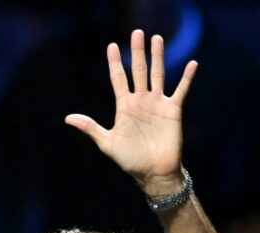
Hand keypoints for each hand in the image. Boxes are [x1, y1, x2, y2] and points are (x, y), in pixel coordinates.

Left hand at [65, 29, 197, 196]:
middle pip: (138, 71)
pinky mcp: (173, 110)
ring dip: (158, 57)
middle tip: (137, 33)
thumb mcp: (107, 143)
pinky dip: (186, 78)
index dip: (114, 63)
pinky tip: (192, 64)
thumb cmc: (130, 160)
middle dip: (137, 52)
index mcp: (124, 106)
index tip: (111, 46)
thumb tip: (67, 118)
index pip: (118, 79)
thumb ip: (90, 128)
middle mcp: (141, 101)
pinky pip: (181, 90)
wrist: (154, 172)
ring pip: (158, 75)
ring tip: (157, 38)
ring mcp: (157, 104)